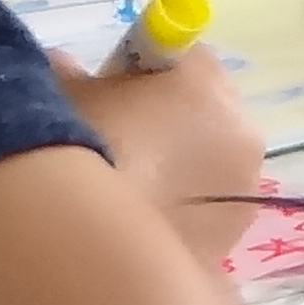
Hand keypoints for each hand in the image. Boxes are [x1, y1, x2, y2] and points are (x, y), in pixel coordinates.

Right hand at [57, 38, 266, 274]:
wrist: (85, 247)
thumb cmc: (81, 154)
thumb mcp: (65, 97)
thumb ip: (72, 74)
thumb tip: (63, 67)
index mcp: (206, 83)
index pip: (185, 57)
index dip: (149, 69)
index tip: (117, 91)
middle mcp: (239, 131)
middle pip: (206, 110)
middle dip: (170, 119)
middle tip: (120, 140)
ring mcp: (241, 190)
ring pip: (211, 162)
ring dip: (180, 168)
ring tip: (128, 190)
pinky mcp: (231, 238)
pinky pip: (208, 209)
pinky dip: (181, 211)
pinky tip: (141, 223)